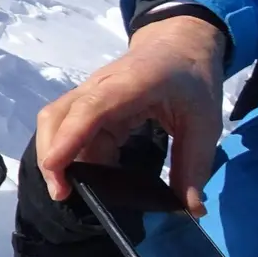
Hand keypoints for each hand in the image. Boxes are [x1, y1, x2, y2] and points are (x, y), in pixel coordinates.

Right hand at [35, 13, 225, 212]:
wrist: (179, 46)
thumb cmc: (193, 81)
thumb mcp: (206, 123)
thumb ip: (195, 165)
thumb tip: (190, 210)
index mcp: (132, 84)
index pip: (91, 109)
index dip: (69, 138)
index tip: (54, 167)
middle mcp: (99, 86)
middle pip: (57, 115)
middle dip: (52, 154)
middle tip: (62, 193)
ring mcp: (90, 94)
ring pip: (55, 121)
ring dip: (54, 155)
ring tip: (66, 190)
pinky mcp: (89, 105)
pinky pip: (69, 129)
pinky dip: (69, 154)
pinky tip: (82, 177)